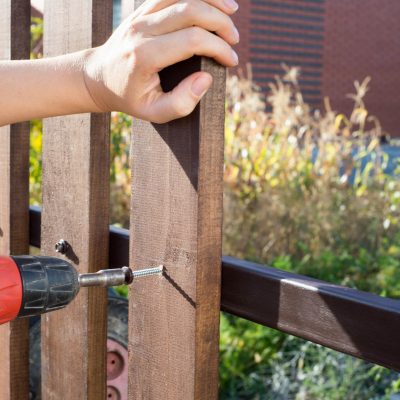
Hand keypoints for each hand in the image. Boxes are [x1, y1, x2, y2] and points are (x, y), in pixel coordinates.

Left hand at [84, 0, 238, 122]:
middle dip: (220, 22)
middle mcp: (141, 30)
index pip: (191, 40)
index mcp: (144, 56)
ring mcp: (140, 15)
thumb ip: (182, 103)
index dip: (218, 48)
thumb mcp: (154, 113)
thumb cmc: (129, 98)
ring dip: (211, 0)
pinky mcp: (141, 9)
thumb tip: (206, 78)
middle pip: (190, 10)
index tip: (231, 61)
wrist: (98, 78)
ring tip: (232, 12)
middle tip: (234, 39)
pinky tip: (211, 2)